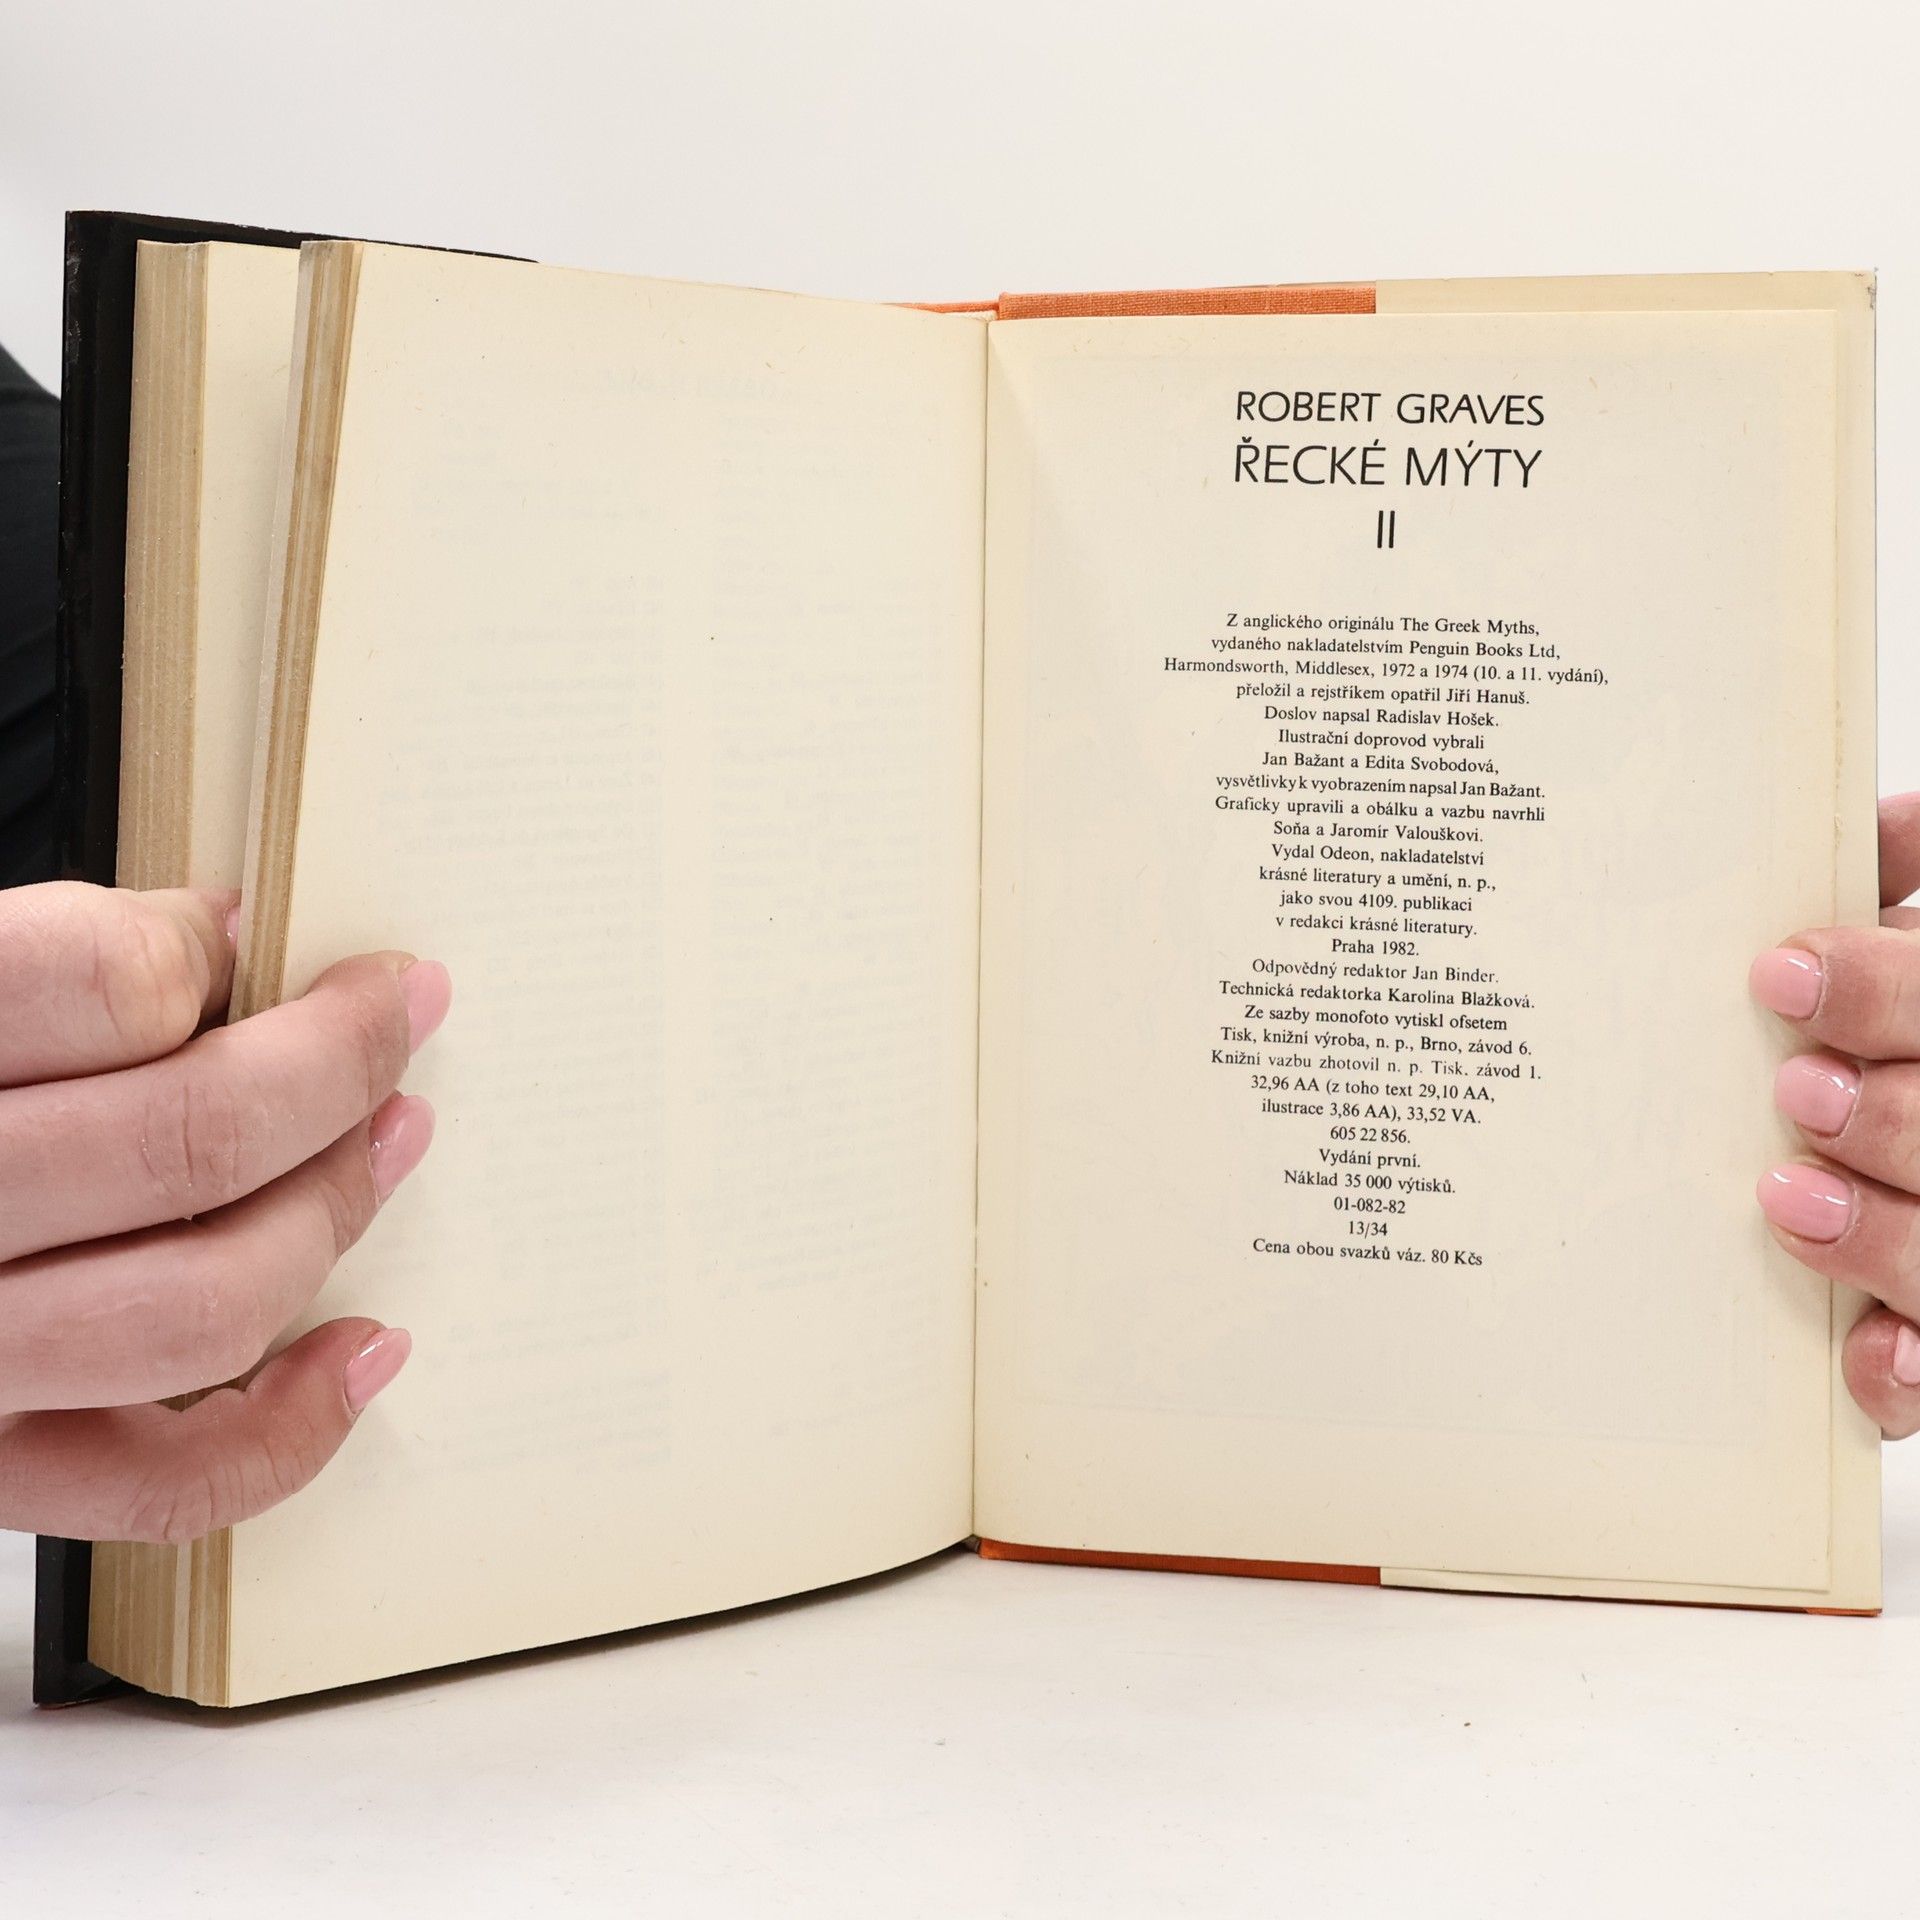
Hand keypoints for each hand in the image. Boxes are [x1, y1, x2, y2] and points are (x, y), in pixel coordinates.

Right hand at [0, 883, 447, 1541]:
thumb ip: (33, 958)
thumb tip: (214, 936)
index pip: (101, 985)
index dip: (207, 950)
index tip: (252, 936)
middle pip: (191, 1143)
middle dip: (337, 1067)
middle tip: (399, 1010)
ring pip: (203, 1305)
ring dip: (335, 1209)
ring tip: (395, 1132)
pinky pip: (161, 1489)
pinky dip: (292, 1430)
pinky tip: (365, 1347)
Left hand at [1753, 793, 1919, 1433]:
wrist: (1885, 1099)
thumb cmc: (1894, 1040)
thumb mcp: (1916, 958)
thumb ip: (1902, 885)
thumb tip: (1875, 820)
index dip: (1884, 990)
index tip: (1778, 972)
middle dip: (1893, 1112)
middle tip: (1798, 1087)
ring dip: (1884, 1233)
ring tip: (1785, 1197)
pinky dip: (1907, 1369)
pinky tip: (1861, 1354)